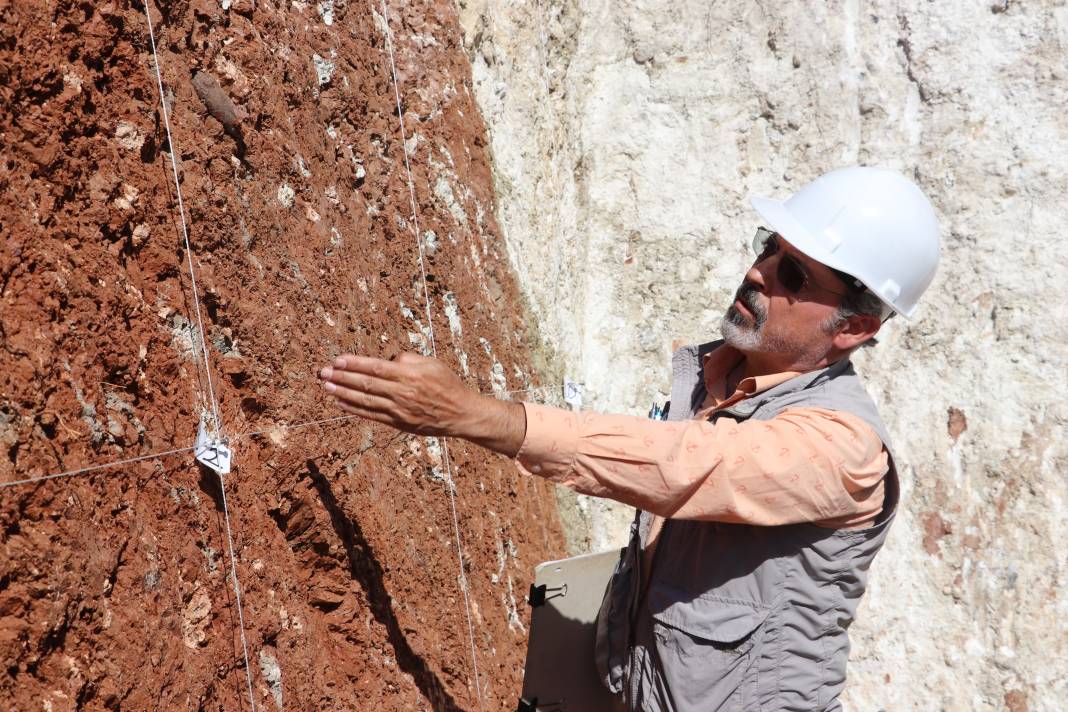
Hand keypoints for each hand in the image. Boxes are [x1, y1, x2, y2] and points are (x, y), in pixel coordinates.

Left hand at [319, 353, 526, 455]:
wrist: (461, 413)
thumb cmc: (447, 384)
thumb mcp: (432, 364)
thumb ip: (408, 360)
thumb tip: (387, 361)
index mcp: (409, 375)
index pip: (375, 368)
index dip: (354, 364)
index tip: (337, 360)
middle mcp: (402, 393)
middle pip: (365, 384)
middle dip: (342, 378)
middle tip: (323, 372)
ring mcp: (399, 410)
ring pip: (365, 400)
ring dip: (343, 394)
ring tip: (326, 387)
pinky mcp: (398, 422)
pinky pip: (372, 416)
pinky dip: (354, 409)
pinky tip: (341, 403)